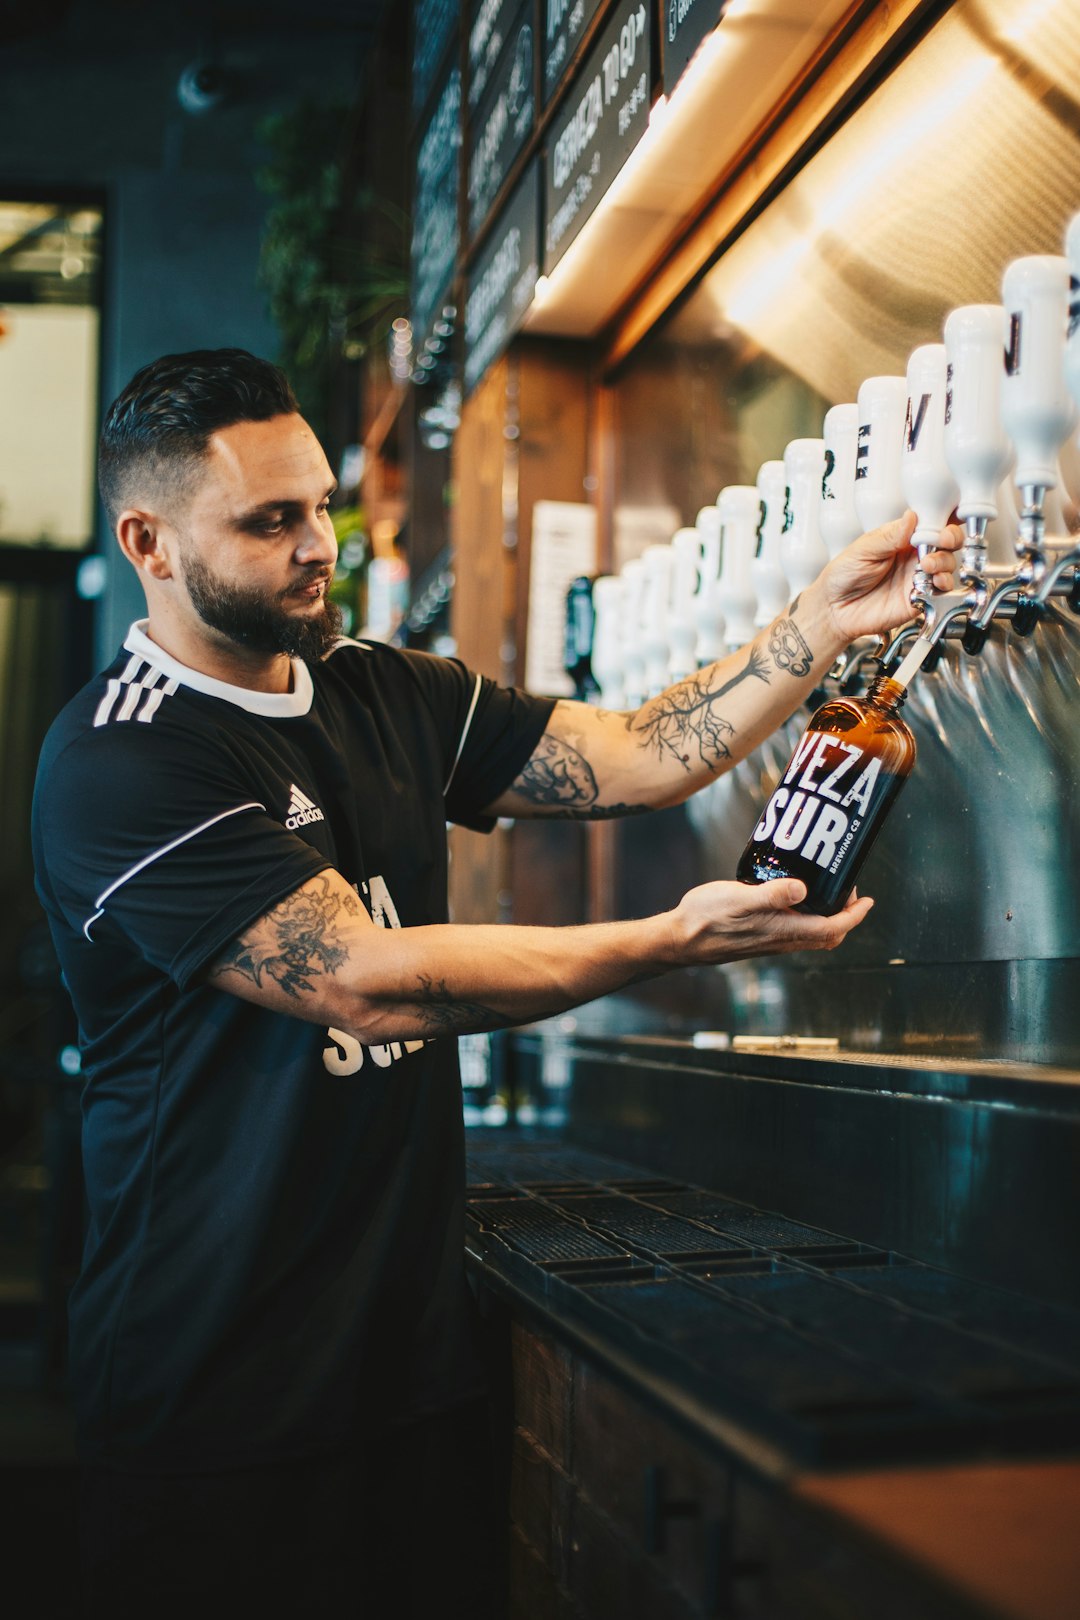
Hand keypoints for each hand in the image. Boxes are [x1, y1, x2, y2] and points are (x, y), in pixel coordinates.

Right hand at [668, 877, 871, 966]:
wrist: (680, 940)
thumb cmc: (705, 919)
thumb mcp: (739, 899)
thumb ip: (772, 894)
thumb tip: (803, 888)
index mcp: (783, 931)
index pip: (833, 928)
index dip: (855, 916)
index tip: (868, 900)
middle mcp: (782, 940)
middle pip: (828, 935)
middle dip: (846, 916)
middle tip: (849, 892)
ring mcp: (771, 940)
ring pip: (813, 934)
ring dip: (828, 916)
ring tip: (828, 891)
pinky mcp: (761, 937)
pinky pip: (796, 931)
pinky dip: (808, 916)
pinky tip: (796, 897)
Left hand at [818, 510, 963, 642]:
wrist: (834, 609)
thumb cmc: (842, 576)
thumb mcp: (863, 549)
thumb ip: (890, 536)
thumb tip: (911, 516)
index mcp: (901, 538)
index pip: (930, 522)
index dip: (943, 518)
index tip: (944, 519)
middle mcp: (913, 556)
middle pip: (947, 541)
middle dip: (950, 538)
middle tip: (941, 541)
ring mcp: (917, 576)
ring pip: (947, 564)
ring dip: (943, 561)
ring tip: (926, 565)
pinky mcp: (919, 598)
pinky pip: (941, 591)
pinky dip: (942, 585)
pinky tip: (931, 582)